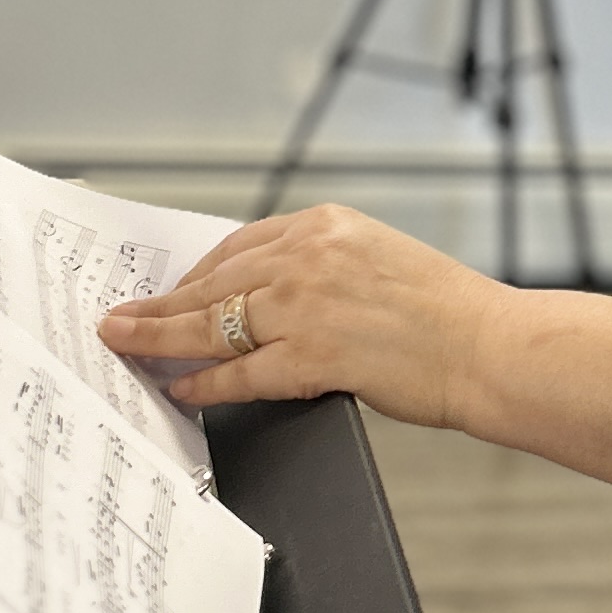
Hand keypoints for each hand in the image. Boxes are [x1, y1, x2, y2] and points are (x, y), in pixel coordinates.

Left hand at [97, 204, 493, 421]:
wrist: (492, 347)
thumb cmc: (448, 314)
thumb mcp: (381, 261)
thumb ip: (324, 270)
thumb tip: (267, 301)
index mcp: (327, 224)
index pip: (238, 246)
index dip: (194, 275)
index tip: (168, 290)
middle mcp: (311, 256)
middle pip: (213, 282)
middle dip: (160, 304)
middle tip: (119, 318)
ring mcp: (308, 305)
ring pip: (211, 323)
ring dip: (160, 338)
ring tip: (127, 347)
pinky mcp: (313, 355)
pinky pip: (239, 371)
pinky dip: (205, 383)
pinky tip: (182, 388)